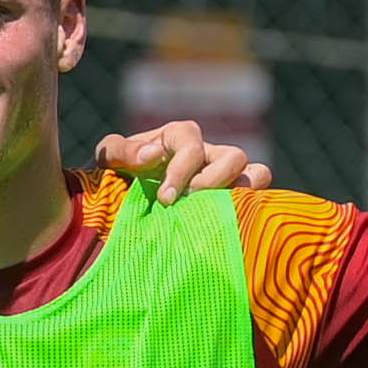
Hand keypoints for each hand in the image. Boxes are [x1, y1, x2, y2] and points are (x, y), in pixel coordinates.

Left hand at [92, 119, 270, 201]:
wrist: (121, 206)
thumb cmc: (117, 177)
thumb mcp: (109, 159)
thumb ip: (121, 150)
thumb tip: (152, 155)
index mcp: (179, 138)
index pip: (192, 144)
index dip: (181, 170)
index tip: (165, 198)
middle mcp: (208, 154)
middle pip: (234, 157)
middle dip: (213, 182)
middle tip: (187, 205)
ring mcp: (226, 177)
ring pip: (256, 175)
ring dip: (239, 194)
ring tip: (212, 214)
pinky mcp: (233, 201)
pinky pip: (258, 201)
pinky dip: (250, 211)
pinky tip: (224, 229)